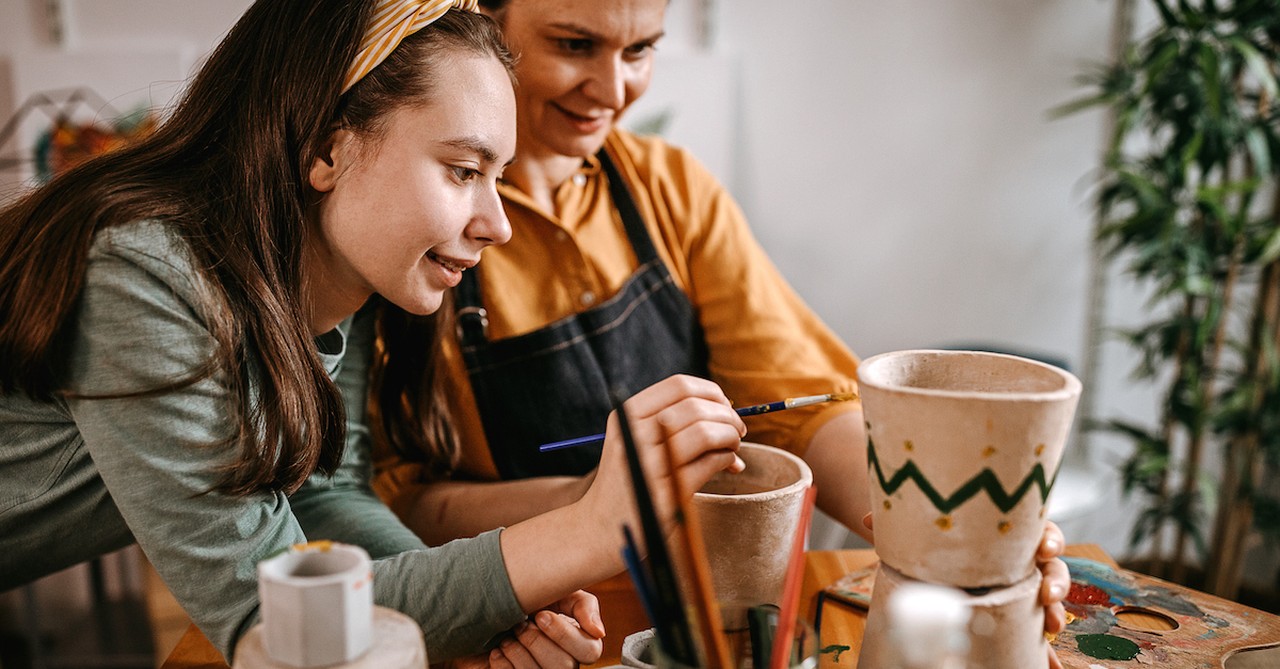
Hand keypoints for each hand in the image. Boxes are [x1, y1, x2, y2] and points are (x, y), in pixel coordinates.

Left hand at [490, 591, 604, 668]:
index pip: (589, 651)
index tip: (542, 616)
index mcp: (583, 644)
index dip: (564, 635)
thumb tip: (599, 632)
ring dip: (518, 652)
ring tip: (509, 636)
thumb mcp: (563, 593)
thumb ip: (584, 605)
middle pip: (564, 665)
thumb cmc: (537, 601)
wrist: (500, 608)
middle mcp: (567, 664)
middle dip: (537, 641)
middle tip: (521, 625)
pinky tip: (499, 650)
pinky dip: (503, 663)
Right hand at [584, 375, 745, 539]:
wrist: (600, 527)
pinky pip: (710, 464)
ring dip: (730, 437)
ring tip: (733, 448)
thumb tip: (727, 408)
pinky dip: (727, 460)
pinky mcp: (664, 494)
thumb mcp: (634, 439)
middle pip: (696, 407)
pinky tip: (728, 465)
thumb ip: (671, 421)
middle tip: (738, 430)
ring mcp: (648, 465)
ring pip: (706, 433)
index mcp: (627, 415)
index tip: (725, 406)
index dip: (711, 392)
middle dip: (728, 416)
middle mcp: (634, 435)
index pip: (679, 386)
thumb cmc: (628, 479)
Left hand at [859, 515, 1070, 668]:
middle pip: (1052, 563)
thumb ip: (902, 525)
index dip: (1047, 538)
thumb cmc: (939, 536)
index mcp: (1007, 530)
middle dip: (1056, 578)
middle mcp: (1022, 555)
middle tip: (1047, 592)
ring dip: (1056, 609)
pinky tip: (1048, 660)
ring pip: (1050, 593)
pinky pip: (1035, 623)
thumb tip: (868, 521)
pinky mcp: (1018, 606)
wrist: (933, 550)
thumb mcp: (923, 530)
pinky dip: (1045, 642)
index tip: (1043, 549)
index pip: (1038, 527)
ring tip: (1050, 624)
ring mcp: (1023, 581)